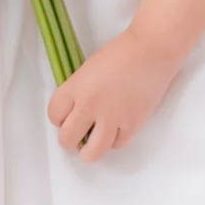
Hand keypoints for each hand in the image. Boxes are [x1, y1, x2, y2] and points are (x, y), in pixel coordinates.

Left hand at [47, 27, 179, 160]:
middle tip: (77, 137)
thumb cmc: (120, 53)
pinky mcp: (132, 125)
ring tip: (93, 145)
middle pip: (67, 139)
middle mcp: (89, 105)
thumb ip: (79, 91)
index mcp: (76, 87)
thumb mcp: (88, 69)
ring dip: (89, 151)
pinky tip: (116, 131)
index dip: (58, 119)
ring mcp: (111, 118)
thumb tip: (76, 112)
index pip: (54, 115)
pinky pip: (116, 145)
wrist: (151, 51)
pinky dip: (115, 141)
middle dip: (69, 141)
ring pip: (91, 153)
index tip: (66, 119)